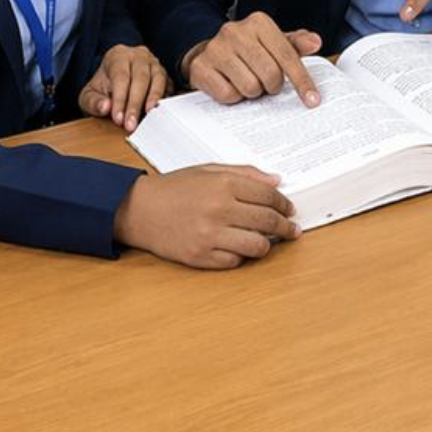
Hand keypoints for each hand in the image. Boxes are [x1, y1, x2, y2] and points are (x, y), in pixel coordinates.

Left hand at [79, 44, 168, 130]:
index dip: (120, 99)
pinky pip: (169, 85)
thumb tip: (106, 107)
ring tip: (148, 116)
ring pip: (158, 79)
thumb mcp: (89, 95)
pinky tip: (159, 112)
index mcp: (118, 55)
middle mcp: (139, 55)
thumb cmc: (103, 88)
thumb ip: (93, 102)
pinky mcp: (165, 76)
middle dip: (135, 103)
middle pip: (140, 78)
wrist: (115, 83)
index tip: (118, 118)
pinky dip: (164, 98)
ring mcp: (155, 64)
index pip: (120, 76)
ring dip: (153, 99)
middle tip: (131, 124)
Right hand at [113, 164, 298, 268]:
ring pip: (257, 246)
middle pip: (267, 221)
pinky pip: (234, 261)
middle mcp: (219, 209)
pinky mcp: (199, 257)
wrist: (139, 209)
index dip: (284, 204)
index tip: (289, 209)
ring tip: (269, 242)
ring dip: (268, 245)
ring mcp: (209, 236)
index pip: (269, 196)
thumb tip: (276, 182)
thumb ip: (245, 174)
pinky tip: (241, 248)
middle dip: (286, 227)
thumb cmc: (175, 188)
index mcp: (223, 184)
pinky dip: (241, 256)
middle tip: (292, 230)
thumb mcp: (209, 170)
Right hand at [184, 13, 322, 106]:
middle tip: (267, 82)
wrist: (207, 51)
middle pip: (270, 75)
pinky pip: (228, 95)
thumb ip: (295, 44)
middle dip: (272, 86)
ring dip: (252, 92)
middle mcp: (236, 31)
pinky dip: (233, 96)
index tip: (312, 100)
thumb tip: (315, 42)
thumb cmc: (247, 49)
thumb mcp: (273, 42)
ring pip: (250, 87)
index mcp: (259, 23)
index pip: (288, 56)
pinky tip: (230, 84)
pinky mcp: (201, 67)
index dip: (302, 81)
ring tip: (247, 81)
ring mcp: (216, 49)